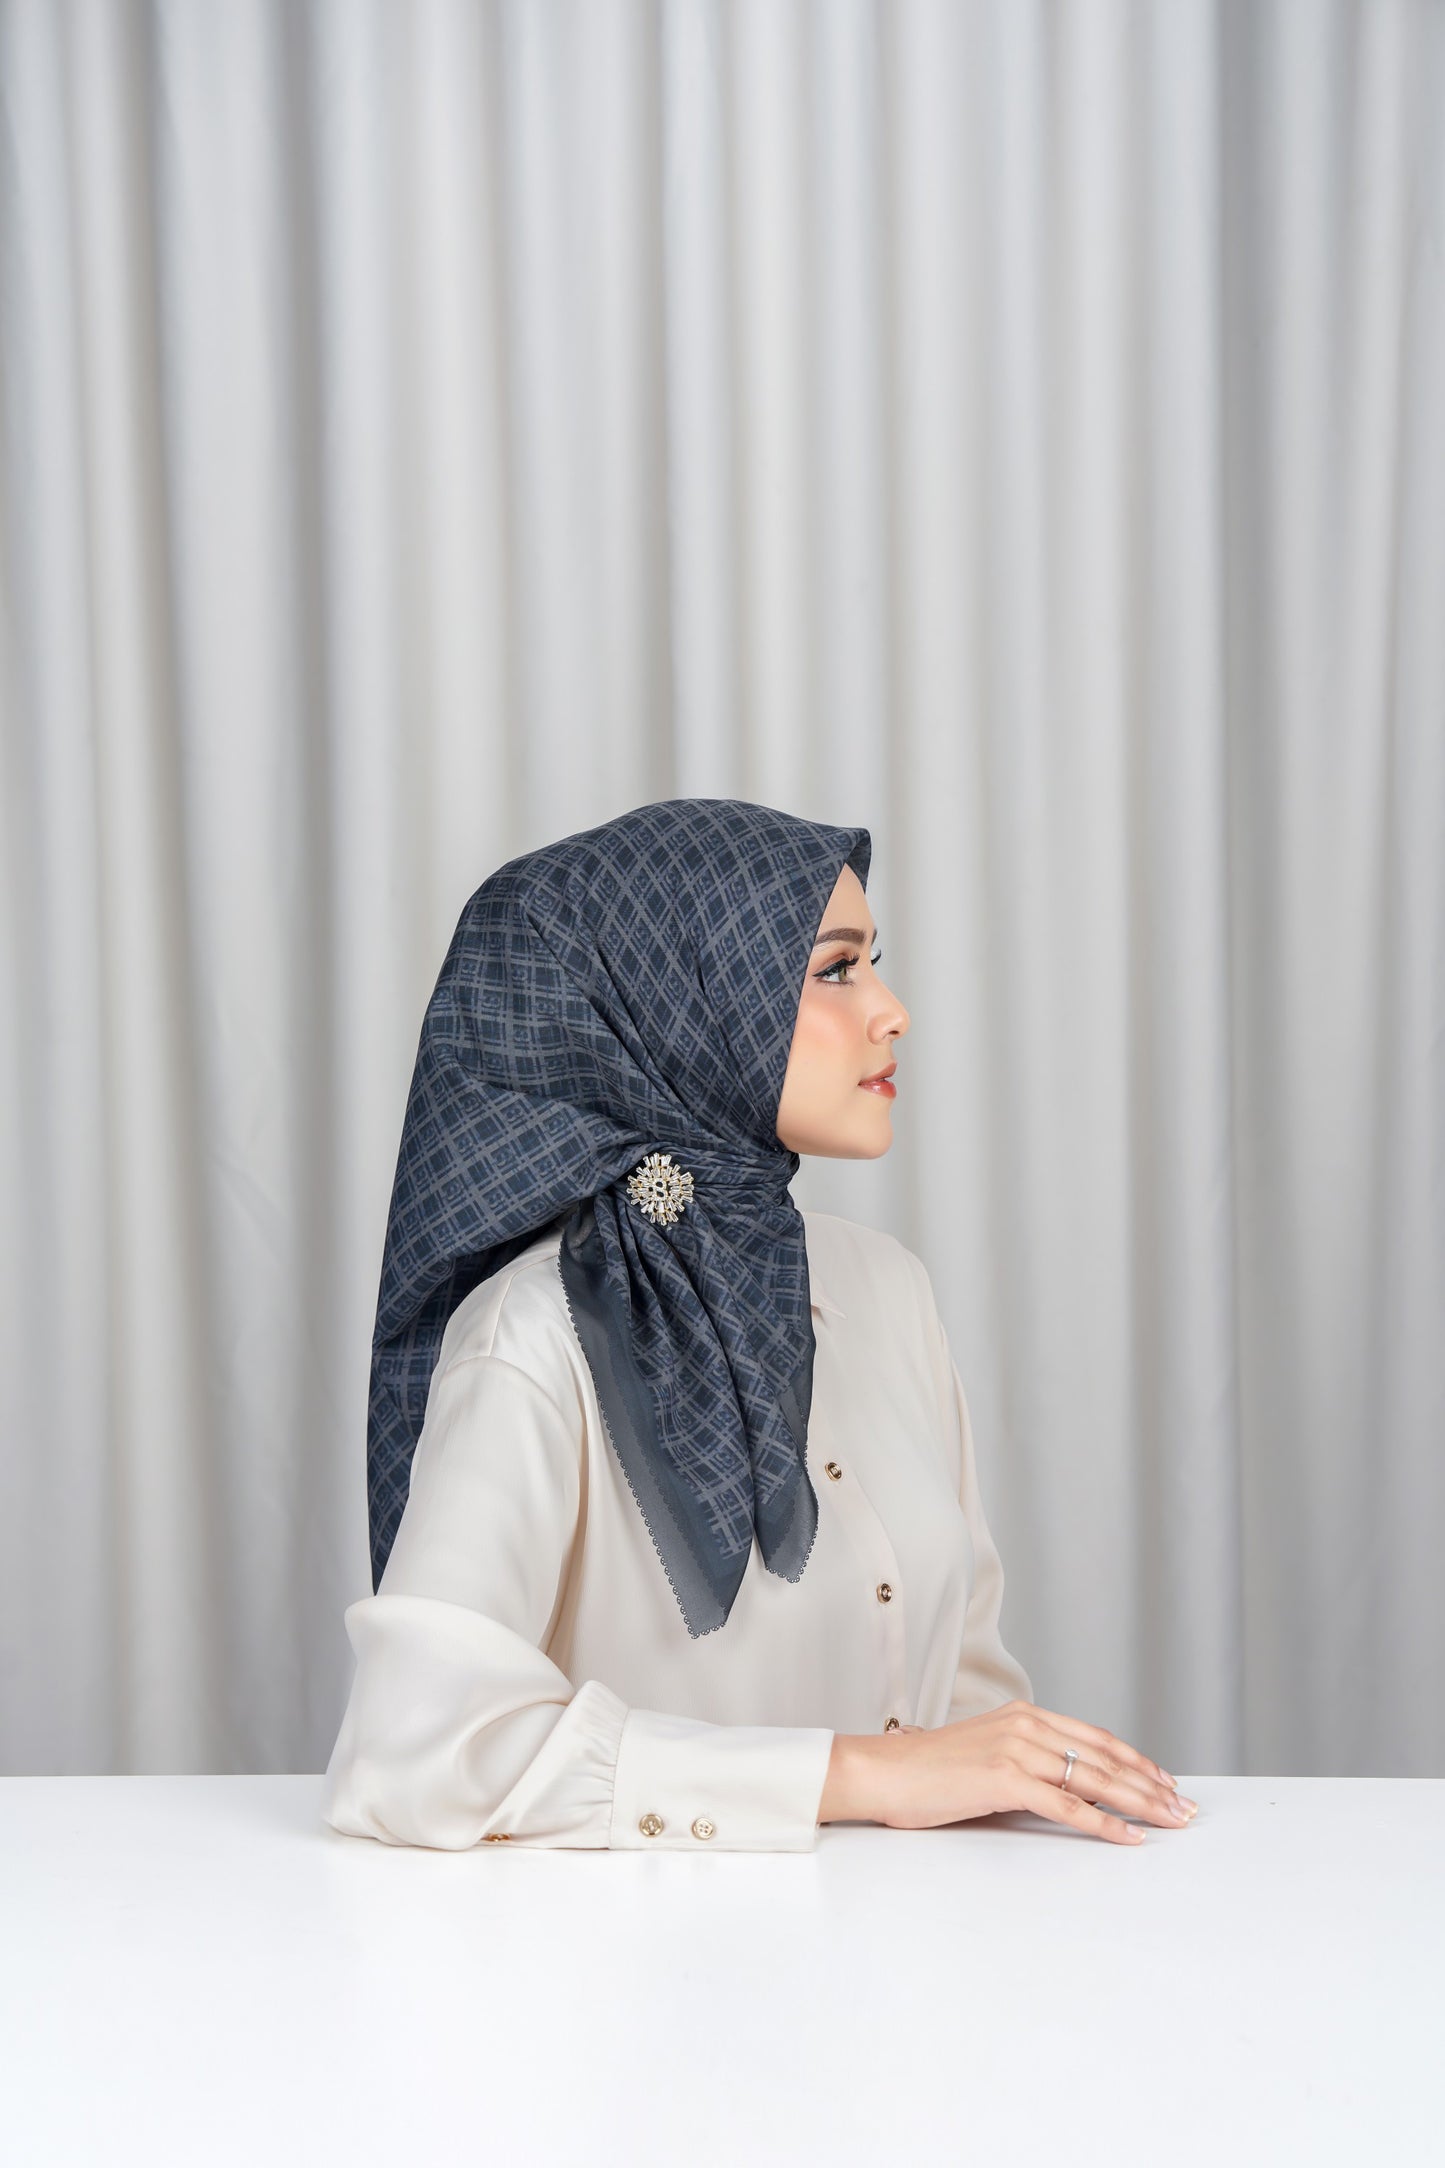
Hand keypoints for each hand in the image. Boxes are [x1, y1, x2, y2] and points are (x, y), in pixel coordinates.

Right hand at [821, 1701, 1197, 1844]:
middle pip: (1105, 1758)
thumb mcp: (987, 1756)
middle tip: (1185, 1809)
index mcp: (1024, 1715)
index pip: (1097, 1738)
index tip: (1166, 1783)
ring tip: (1170, 1822)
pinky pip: (1067, 1805)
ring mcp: (1016, 1749)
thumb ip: (1029, 1765)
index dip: (1137, 1761)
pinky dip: (1104, 1823)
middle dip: (1152, 1786)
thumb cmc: (929, 1772)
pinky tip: (1129, 1836)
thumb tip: (1071, 1792)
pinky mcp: (1005, 1778)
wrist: (883, 1771)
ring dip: (1140, 1804)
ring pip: (1095, 1779)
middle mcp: (1026, 1725)